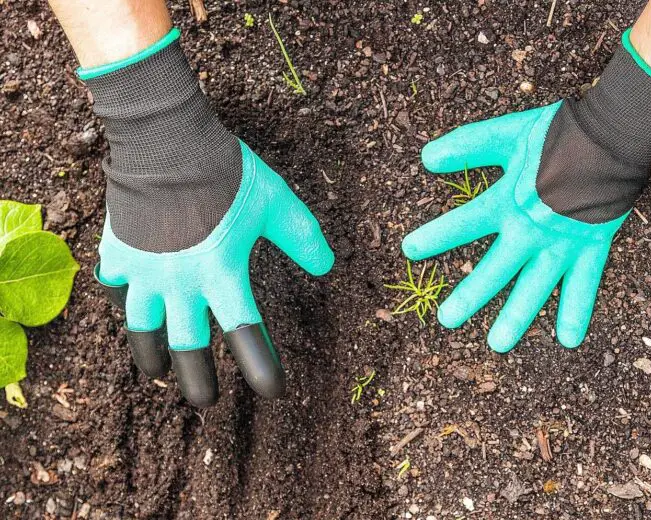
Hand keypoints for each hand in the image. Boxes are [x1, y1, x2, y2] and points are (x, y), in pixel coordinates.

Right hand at [85, 29, 333, 406]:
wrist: (167, 139)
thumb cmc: (226, 170)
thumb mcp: (275, 202)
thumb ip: (302, 237)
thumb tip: (328, 267)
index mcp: (222, 272)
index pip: (245, 332)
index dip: (261, 365)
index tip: (274, 392)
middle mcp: (180, 281)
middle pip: (186, 347)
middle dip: (197, 380)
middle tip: (205, 403)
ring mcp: (144, 269)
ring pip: (141, 329)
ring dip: (150, 354)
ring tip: (156, 372)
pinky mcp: (118, 251)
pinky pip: (115, 288)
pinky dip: (122, 301)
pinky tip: (127, 307)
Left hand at [402, 103, 621, 351]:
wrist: (611, 135)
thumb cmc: (558, 133)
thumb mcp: (506, 133)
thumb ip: (467, 146)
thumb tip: (425, 158)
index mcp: (507, 202)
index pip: (464, 224)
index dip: (435, 237)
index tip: (409, 252)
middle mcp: (530, 230)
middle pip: (495, 270)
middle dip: (469, 296)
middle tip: (447, 320)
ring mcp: (561, 243)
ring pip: (534, 287)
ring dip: (517, 317)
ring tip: (498, 344)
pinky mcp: (590, 248)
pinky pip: (583, 285)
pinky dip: (576, 312)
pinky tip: (567, 340)